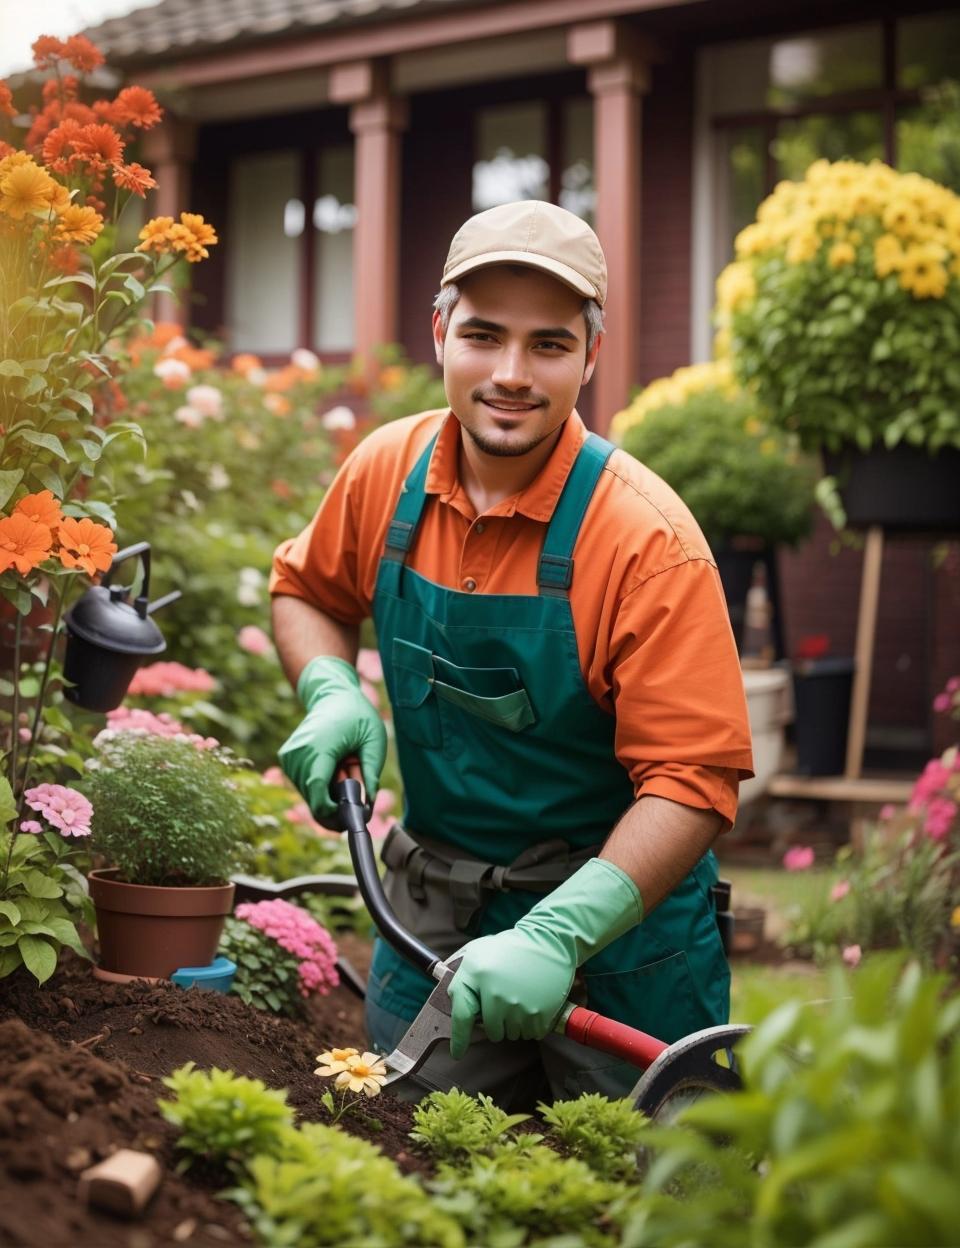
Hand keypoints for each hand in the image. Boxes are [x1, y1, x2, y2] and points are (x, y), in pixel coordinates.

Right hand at [278, 656, 385, 818]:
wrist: (332, 694)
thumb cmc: (357, 715)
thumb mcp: (374, 739)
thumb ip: (371, 773)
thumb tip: (366, 806)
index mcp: (320, 746)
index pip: (317, 791)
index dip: (332, 812)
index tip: (352, 816)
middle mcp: (298, 753)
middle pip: (313, 797)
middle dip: (337, 801)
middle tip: (356, 784)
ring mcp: (289, 757)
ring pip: (309, 795)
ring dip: (329, 793)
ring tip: (345, 769)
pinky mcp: (287, 759)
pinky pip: (305, 786)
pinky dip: (321, 786)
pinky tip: (334, 768)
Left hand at [447, 857, 643, 1059]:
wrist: (549, 940)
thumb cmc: (511, 947)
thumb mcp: (478, 951)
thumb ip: (462, 975)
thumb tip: (453, 1001)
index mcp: (477, 976)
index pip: (462, 1016)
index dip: (459, 1039)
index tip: (457, 1053)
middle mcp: (496, 995)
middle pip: (492, 1031)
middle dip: (496, 1021)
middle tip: (506, 1000)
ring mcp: (519, 1007)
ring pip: (512, 1034)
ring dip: (514, 1023)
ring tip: (521, 998)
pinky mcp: (540, 1014)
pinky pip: (530, 1033)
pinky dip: (531, 1024)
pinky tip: (533, 1004)